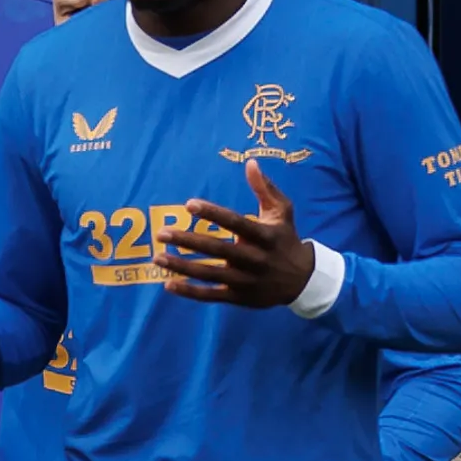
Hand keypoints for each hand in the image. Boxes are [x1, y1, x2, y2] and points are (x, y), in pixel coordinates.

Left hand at [152, 166, 326, 305]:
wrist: (303, 280)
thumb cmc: (286, 239)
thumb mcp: (282, 212)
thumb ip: (265, 188)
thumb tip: (250, 162)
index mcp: (264, 236)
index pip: (235, 222)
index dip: (212, 213)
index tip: (189, 204)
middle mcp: (254, 259)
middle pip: (217, 249)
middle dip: (188, 240)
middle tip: (162, 233)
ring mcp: (245, 281)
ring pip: (209, 274)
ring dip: (182, 266)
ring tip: (158, 258)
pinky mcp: (239, 297)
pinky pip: (211, 296)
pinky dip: (190, 292)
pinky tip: (169, 285)